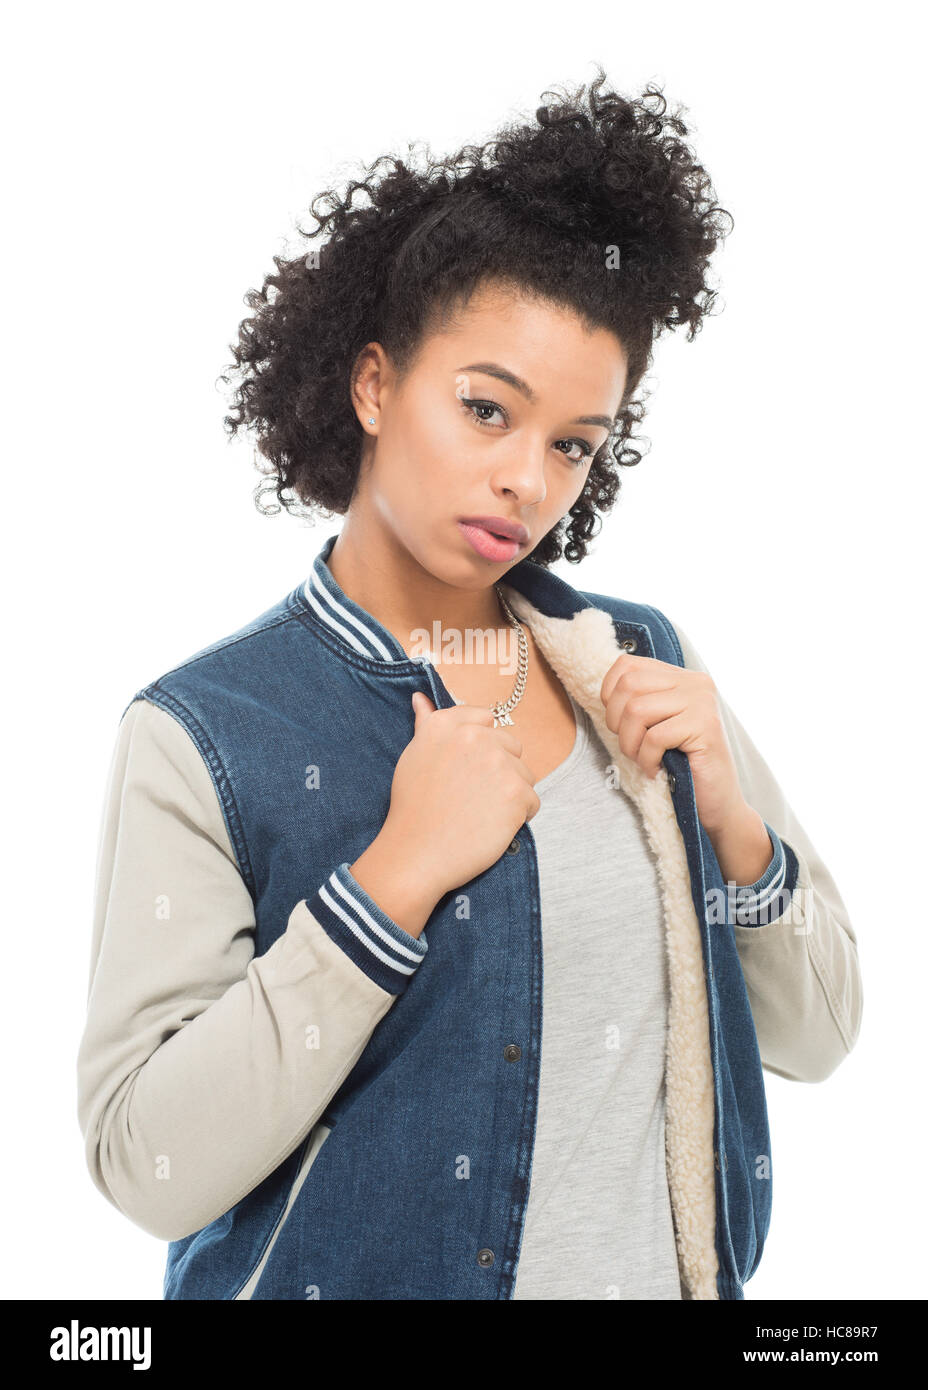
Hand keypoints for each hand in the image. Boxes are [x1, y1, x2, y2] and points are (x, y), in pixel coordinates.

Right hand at [379, 692, 540, 899]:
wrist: (416, 854)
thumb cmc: (412, 808)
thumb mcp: (414, 756)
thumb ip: (426, 724)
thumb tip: (422, 698)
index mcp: (447, 724)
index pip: (487, 719)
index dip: (482, 747)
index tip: (467, 770)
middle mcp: (474, 737)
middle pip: (511, 747)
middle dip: (499, 771)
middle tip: (471, 798)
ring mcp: (498, 763)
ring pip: (524, 774)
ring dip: (510, 794)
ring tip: (480, 813)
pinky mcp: (516, 792)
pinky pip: (532, 801)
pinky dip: (518, 817)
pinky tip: (491, 827)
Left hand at [600, 652, 747, 833]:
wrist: (718, 801)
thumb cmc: (681, 765)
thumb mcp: (657, 724)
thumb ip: (639, 701)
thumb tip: (604, 692)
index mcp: (681, 677)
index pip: (627, 665)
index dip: (609, 694)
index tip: (619, 723)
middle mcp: (696, 682)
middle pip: (628, 685)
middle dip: (617, 722)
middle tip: (632, 747)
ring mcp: (702, 702)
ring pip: (637, 710)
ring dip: (631, 744)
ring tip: (644, 760)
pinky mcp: (706, 726)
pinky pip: (654, 737)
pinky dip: (647, 760)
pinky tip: (657, 770)